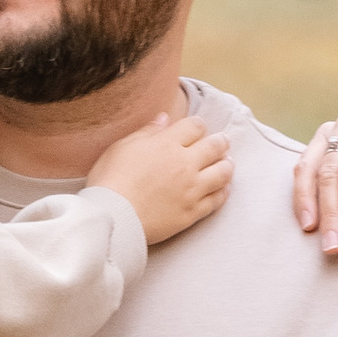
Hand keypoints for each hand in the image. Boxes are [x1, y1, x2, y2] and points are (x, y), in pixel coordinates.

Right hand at [89, 111, 234, 247]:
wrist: (113, 217)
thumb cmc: (110, 180)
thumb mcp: (122, 147)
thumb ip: (147, 132)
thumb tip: (164, 119)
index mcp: (167, 144)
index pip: (194, 127)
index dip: (198, 125)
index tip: (198, 128)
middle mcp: (184, 164)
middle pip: (214, 147)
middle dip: (221, 142)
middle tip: (223, 142)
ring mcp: (191, 189)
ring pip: (222, 173)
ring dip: (227, 165)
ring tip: (227, 163)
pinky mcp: (192, 212)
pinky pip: (216, 200)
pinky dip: (223, 192)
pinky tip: (223, 188)